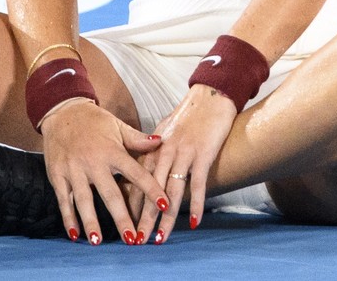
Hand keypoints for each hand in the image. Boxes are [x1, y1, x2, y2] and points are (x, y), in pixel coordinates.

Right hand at [38, 99, 166, 244]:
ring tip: (99, 242)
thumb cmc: (94, 121)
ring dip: (91, 221)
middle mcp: (94, 162)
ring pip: (84, 200)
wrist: (61, 110)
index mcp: (112, 151)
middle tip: (132, 239)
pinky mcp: (57, 175)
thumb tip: (162, 141)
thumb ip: (138, 139)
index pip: (136, 173)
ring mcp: (74, 170)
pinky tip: (75, 235)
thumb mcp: (118, 126)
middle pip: (110, 194)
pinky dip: (69, 218)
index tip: (165, 205)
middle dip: (122, 217)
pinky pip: (64, 200)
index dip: (152, 189)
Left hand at [134, 84, 236, 243]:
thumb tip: (146, 167)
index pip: (137, 181)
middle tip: (137, 241)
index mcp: (154, 147)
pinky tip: (192, 222)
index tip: (125, 223)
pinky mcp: (202, 154)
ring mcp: (184, 154)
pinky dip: (195, 204)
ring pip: (171, 191)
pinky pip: (197, 184)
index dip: (131, 203)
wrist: (211, 94)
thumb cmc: (190, 114)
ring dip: (165, 217)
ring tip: (159, 237)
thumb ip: (154, 149)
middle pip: (150, 191)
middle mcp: (165, 152)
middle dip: (143, 218)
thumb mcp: (166, 129)